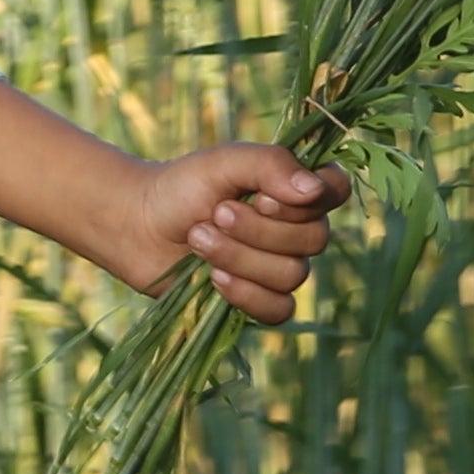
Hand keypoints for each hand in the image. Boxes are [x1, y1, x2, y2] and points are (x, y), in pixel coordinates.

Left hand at [120, 144, 348, 323]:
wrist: (137, 225)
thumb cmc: (182, 188)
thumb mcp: (225, 163)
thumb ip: (271, 165)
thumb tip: (313, 190)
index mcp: (293, 191)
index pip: (336, 191)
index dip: (306, 201)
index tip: (262, 196)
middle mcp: (295, 230)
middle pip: (313, 240)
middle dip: (258, 229)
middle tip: (216, 213)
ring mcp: (279, 268)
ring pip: (291, 276)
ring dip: (239, 256)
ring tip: (199, 237)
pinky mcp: (258, 301)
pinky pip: (278, 310)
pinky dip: (245, 294)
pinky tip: (214, 278)